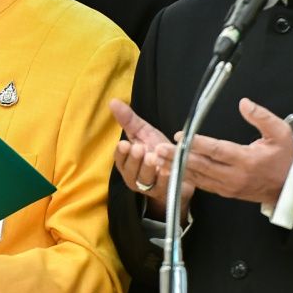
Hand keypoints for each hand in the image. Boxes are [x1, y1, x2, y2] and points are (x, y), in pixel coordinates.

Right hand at [108, 99, 189, 217]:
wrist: (180, 168)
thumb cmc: (158, 150)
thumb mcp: (143, 133)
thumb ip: (129, 120)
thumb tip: (113, 101)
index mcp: (127, 163)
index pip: (120, 159)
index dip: (121, 153)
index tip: (124, 144)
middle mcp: (134, 176)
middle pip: (130, 171)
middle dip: (134, 160)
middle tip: (138, 149)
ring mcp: (149, 186)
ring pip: (145, 180)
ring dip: (148, 169)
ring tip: (152, 157)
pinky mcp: (165, 191)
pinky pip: (164, 187)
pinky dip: (165, 179)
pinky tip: (168, 169)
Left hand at [160, 98, 292, 205]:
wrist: (291, 189)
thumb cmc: (285, 159)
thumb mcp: (281, 133)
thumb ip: (261, 117)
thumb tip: (243, 103)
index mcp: (247, 160)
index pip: (217, 150)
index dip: (197, 143)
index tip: (180, 136)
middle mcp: (235, 176)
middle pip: (201, 165)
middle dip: (178, 157)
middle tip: (159, 148)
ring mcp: (228, 186)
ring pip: (198, 176)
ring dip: (176, 167)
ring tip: (158, 158)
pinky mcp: (225, 192)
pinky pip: (202, 184)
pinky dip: (185, 177)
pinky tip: (171, 169)